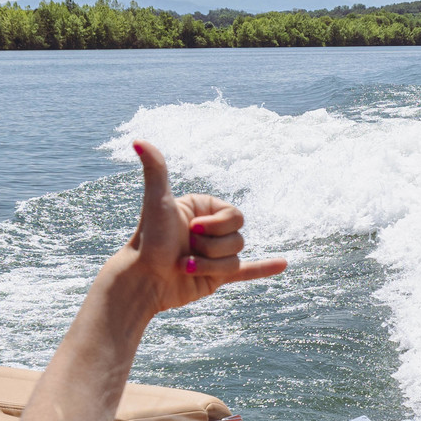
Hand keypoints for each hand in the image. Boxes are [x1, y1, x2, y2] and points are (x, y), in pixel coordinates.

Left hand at [114, 141, 286, 315]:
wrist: (143, 280)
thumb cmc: (148, 239)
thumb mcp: (157, 201)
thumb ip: (156, 170)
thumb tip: (137, 141)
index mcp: (203, 209)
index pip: (235, 216)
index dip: (216, 226)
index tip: (190, 228)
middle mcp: (210, 230)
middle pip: (237, 238)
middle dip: (212, 247)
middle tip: (185, 248)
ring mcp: (215, 254)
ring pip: (235, 259)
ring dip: (209, 266)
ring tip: (184, 267)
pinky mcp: (216, 277)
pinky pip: (248, 271)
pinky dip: (265, 267)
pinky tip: (283, 263)